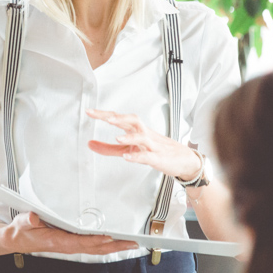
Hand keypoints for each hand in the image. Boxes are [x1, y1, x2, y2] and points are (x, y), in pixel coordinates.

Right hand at [5, 212, 137, 255]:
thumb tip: (33, 217)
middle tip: (132, 243)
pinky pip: (92, 247)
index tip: (108, 238)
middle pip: (94, 248)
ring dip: (114, 247)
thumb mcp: (23, 222)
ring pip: (96, 249)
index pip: (79, 242)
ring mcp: (70, 246)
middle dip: (114, 246)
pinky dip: (106, 246)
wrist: (17, 239)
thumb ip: (28, 220)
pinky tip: (115, 243)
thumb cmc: (22, 230)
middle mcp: (66, 245)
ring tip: (130, 244)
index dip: (94, 240)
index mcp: (57, 241)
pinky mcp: (72, 244)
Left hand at [86, 109, 201, 180]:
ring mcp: (152, 145)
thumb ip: (108, 148)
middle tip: (102, 117)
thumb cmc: (157, 151)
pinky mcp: (159, 158)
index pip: (119, 118)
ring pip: (142, 136)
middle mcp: (144, 134)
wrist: (184, 160)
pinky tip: (127, 157)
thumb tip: (89, 143)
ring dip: (129, 136)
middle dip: (118, 117)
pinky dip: (138, 156)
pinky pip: (148, 156)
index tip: (89, 111)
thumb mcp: (130, 149)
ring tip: (116, 138)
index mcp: (136, 130)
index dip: (104, 114)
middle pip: (132, 120)